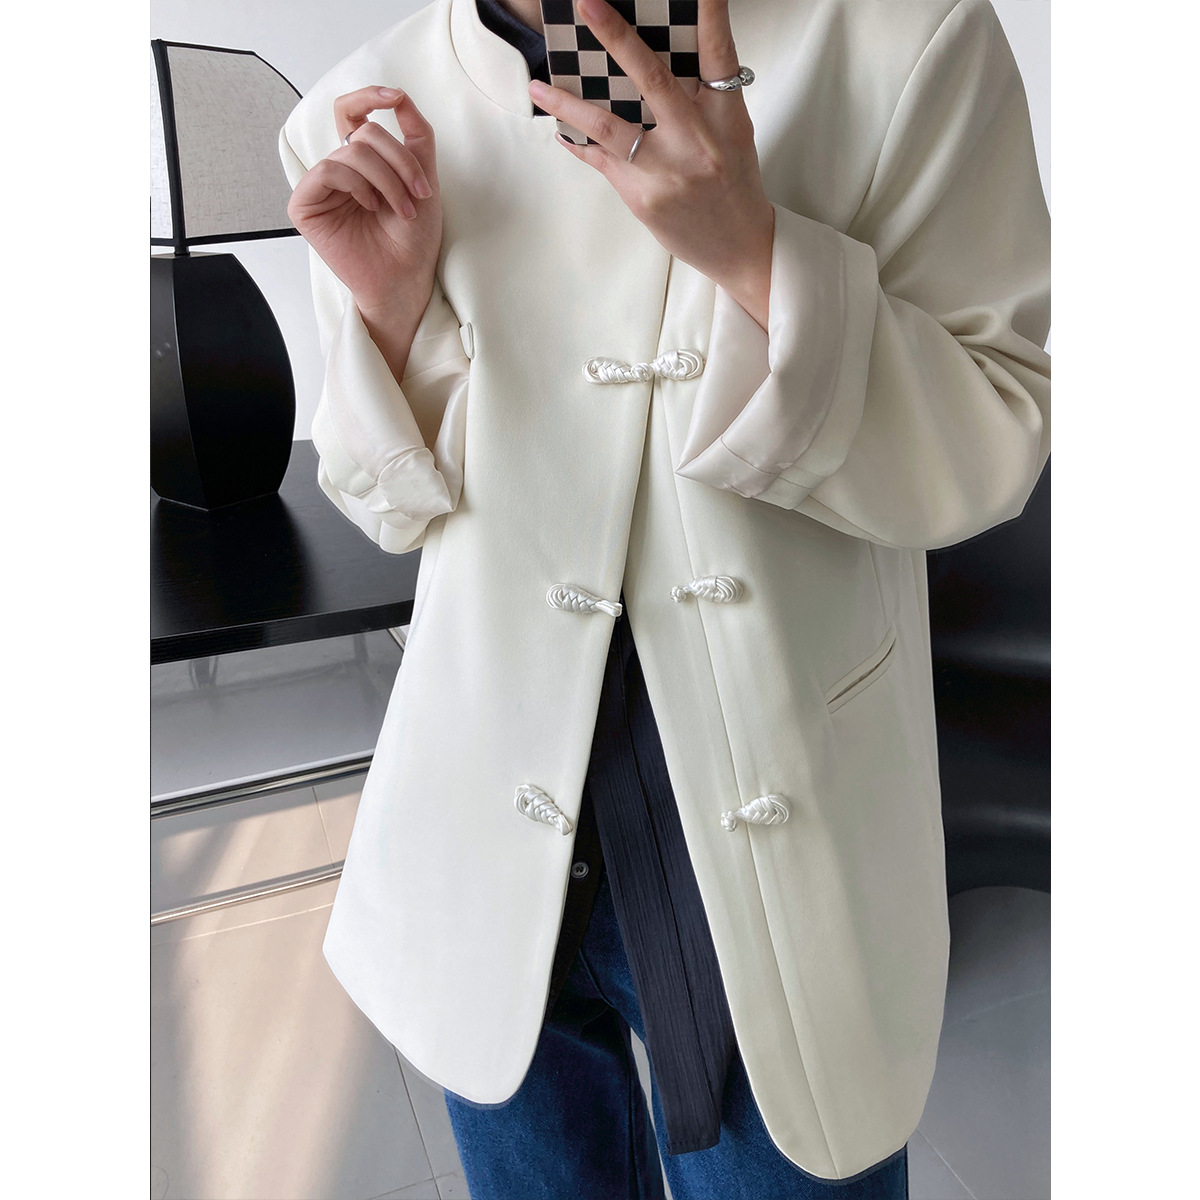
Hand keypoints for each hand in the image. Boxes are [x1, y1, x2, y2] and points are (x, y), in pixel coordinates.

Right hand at [286, 86, 442, 318]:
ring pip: (351, 151)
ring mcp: (320, 187)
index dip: (369, 97)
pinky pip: (328, 170)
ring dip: (387, 179)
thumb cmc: (414, 239)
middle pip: (363, 132)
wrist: (406, 278)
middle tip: (419, 193)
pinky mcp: (305, 205)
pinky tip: (370, 207)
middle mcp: (338, 170)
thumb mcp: (424, 179)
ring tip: (402, 209)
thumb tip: (401, 96)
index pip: (352, 113)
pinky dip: (357, 185)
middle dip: (399, 160)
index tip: (396, 98)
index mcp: (361, 162)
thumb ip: (415, 136)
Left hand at [529, 0, 773, 328]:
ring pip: (608, 126)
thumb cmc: (732, 184)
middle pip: (652, 79)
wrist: (739, 246)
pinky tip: (559, 129)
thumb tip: (650, 62)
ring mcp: (667, 171)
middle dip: (617, 37)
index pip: (718, 54)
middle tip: (588, 4)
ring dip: (568, 103)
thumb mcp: (732, 133)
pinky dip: (578, 142)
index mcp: (726, 117)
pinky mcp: (643, 197)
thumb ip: (701, 98)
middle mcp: (697, 140)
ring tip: (538, 86)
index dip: (710, 14)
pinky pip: (601, 161)